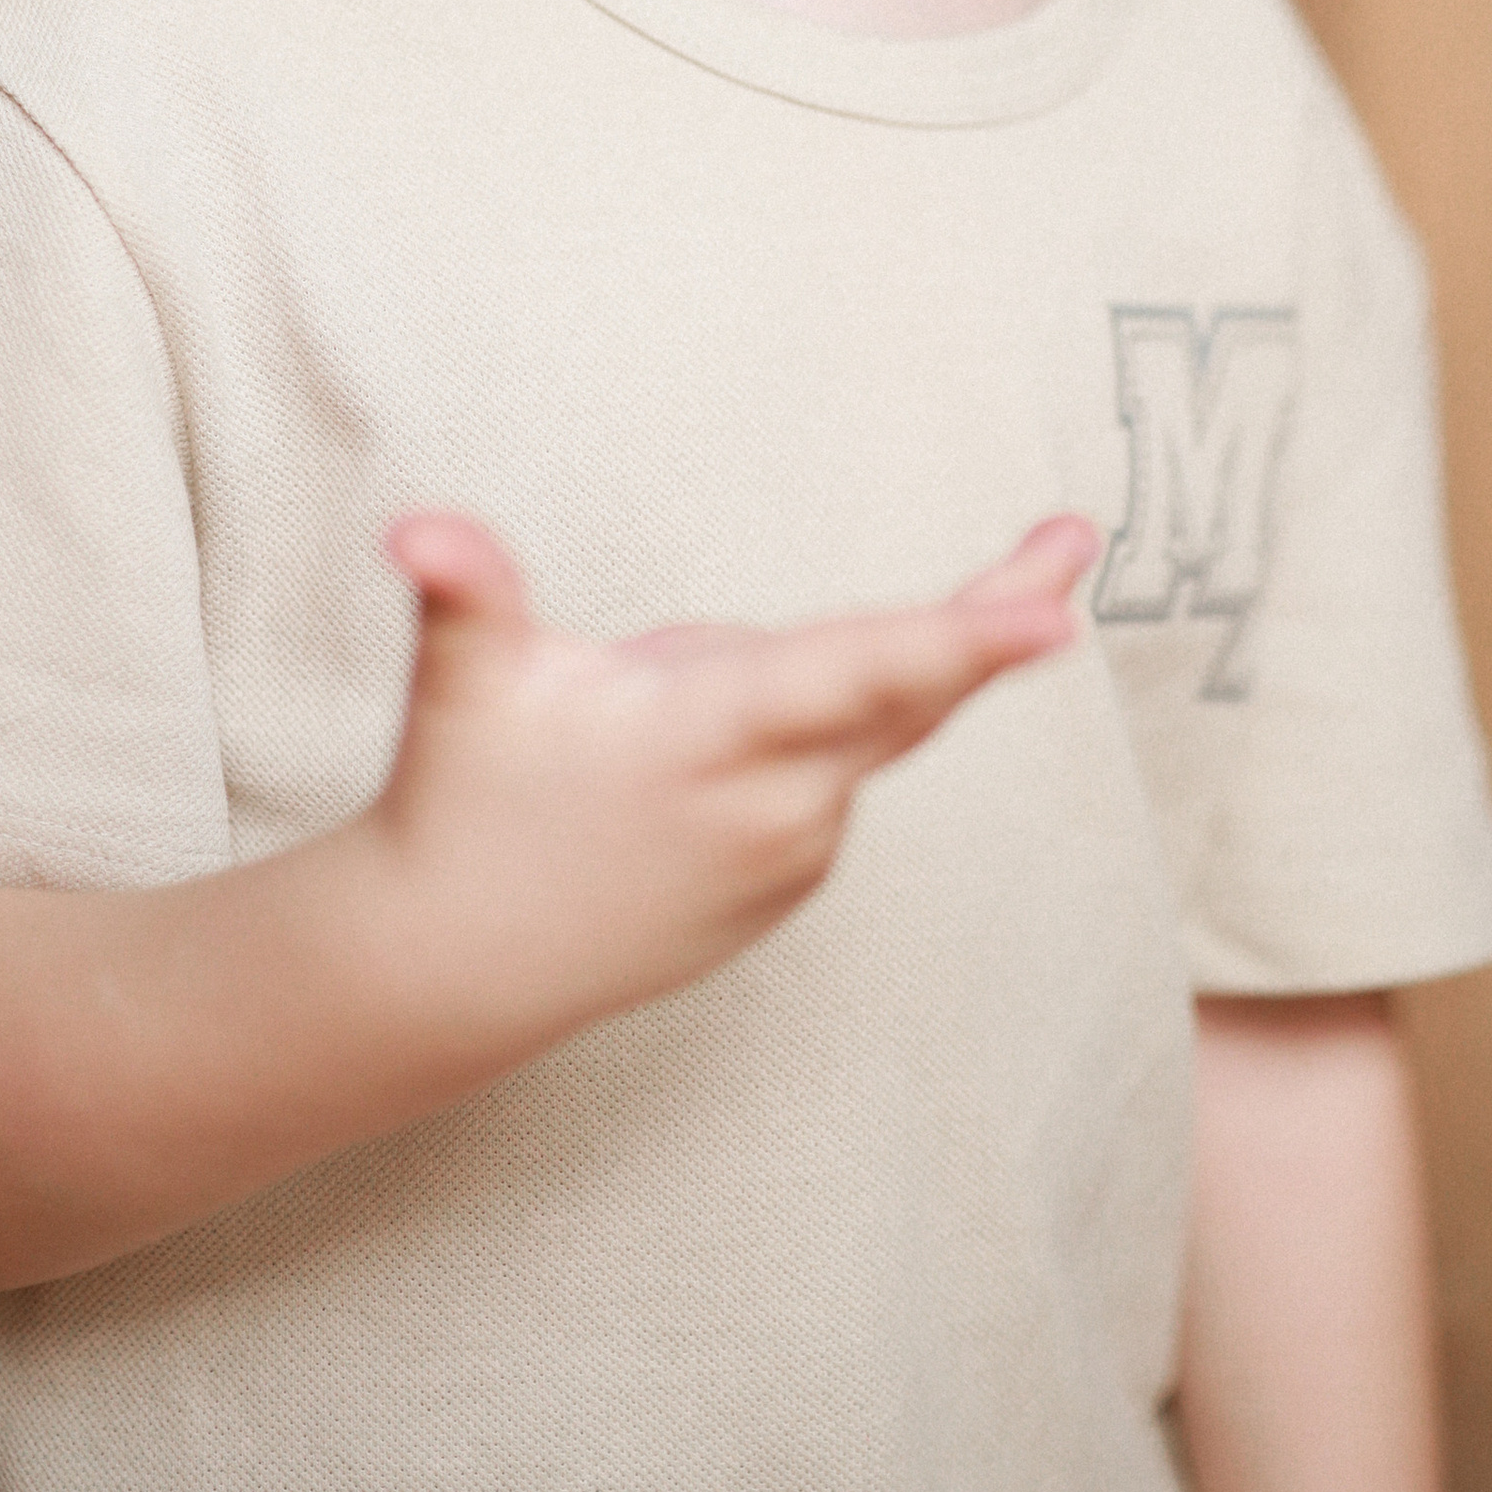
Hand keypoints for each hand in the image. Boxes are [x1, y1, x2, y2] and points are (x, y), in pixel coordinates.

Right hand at [365, 510, 1099, 1063]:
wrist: (457, 965)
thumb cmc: (467, 798)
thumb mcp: (468, 686)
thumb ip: (466, 592)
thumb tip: (414, 526)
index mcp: (712, 736)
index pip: (859, 673)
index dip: (963, 641)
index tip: (1057, 618)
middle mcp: (775, 802)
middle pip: (911, 689)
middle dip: (998, 614)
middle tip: (1077, 532)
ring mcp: (793, 853)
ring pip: (838, 717)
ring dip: (781, 679)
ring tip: (635, 719)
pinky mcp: (790, 881)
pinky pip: (819, 771)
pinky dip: (780, 738)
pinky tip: (671, 771)